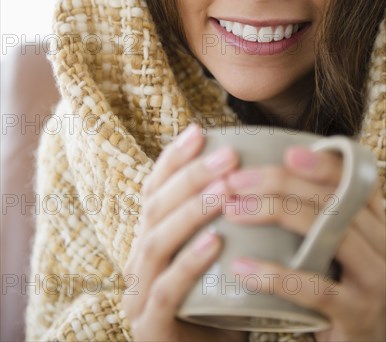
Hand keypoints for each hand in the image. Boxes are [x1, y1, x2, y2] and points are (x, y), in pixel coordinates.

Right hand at [122, 124, 245, 341]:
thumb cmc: (222, 301)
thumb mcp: (220, 252)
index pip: (153, 189)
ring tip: (224, 190)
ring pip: (156, 242)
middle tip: (227, 156)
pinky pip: (167, 290)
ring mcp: (138, 294)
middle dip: (190, 177)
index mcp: (150, 237)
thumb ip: (223, 217)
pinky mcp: (150, 327)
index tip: (199, 131)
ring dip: (191, 211)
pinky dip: (190, 262)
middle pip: (154, 208)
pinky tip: (216, 241)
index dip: (174, 158)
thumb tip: (252, 167)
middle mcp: (137, 260)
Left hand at [224, 145, 384, 341]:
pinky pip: (314, 289)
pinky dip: (275, 275)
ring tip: (233, 210)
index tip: (286, 152)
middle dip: (280, 182)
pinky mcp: (357, 313)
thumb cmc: (343, 286)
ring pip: (326, 231)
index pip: (355, 179)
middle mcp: (382, 244)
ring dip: (274, 212)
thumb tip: (272, 172)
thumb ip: (320, 213)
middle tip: (236, 181)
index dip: (323, 163)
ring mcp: (374, 280)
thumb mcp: (340, 245)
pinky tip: (241, 267)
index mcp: (377, 222)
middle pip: (332, 198)